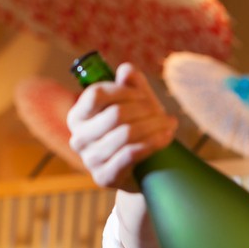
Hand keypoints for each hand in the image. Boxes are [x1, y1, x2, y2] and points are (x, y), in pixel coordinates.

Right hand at [67, 62, 177, 190]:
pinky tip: (166, 138)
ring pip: (126, 134)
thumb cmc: (138, 132)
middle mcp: (78, 137)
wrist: (141, 172)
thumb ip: (132, 85)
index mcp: (79, 115)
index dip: (124, 91)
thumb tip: (126, 70)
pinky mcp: (103, 177)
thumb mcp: (136, 106)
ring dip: (154, 127)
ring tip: (170, 125)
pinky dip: (152, 144)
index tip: (145, 96)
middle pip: (115, 114)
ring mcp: (89, 159)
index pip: (96, 94)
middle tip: (166, 115)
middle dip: (146, 110)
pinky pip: (129, 155)